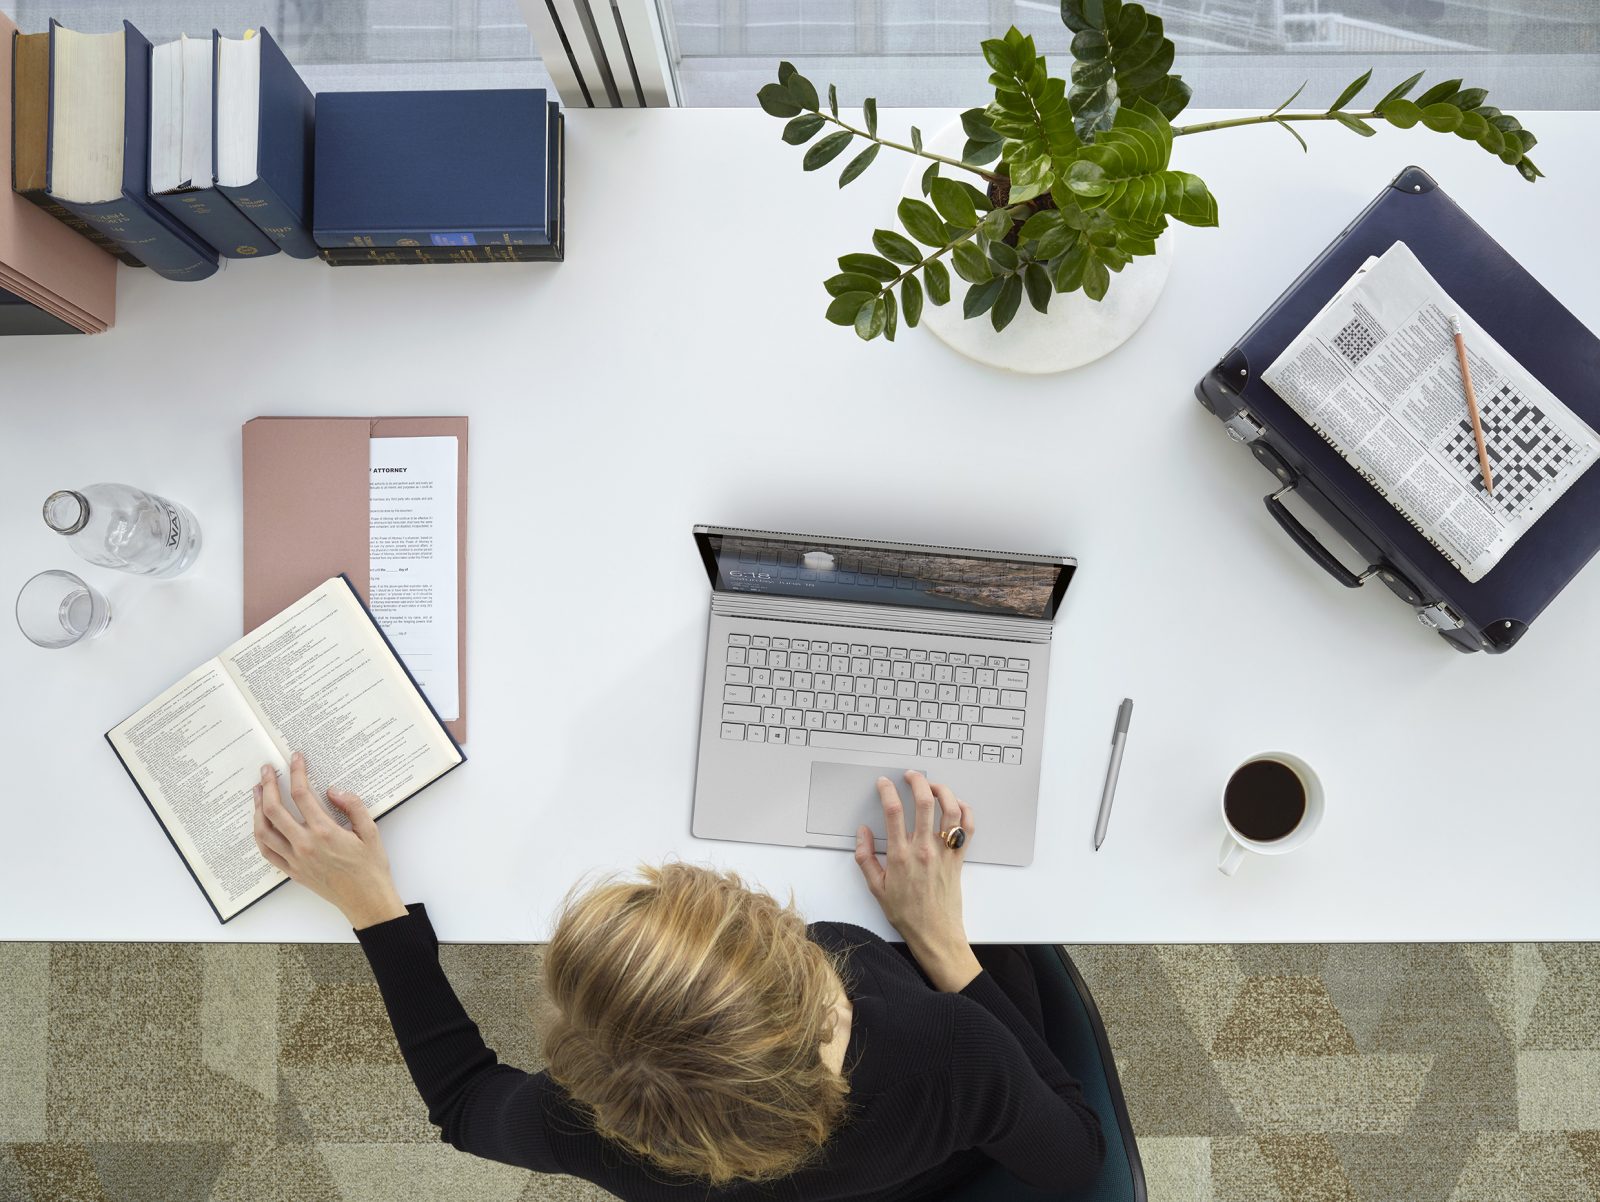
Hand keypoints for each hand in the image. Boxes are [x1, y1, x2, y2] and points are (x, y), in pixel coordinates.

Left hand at [253, 752, 407, 929]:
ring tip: (257, 792)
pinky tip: (260, 823)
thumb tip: (334, 791)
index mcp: (325, 832)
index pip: (302, 795)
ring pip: (264, 830)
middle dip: (268, 785)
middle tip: (267, 770)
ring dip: (257, 808)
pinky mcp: (292, 871)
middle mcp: (305, 844)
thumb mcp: (370, 831)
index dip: (297, 772)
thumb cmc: (371, 868)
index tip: (296, 759)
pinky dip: (259, 834)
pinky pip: (267, 851)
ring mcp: (295, 859)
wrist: (367, 900)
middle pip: (274, 809)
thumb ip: (353, 806)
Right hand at [853, 770, 980, 991]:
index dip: (887, 791)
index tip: (883, 783)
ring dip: (942, 791)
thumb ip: (865, 857)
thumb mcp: (876, 888)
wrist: (934, 933)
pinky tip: (956, 805)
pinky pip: (967, 828)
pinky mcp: (958, 858)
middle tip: (910, 775)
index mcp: (900, 855)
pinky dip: (965, 811)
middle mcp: (924, 849)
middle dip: (917, 781)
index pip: (893, 812)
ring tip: (932, 785)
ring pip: (950, 810)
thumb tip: (862, 833)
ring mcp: (944, 853)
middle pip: (924, 803)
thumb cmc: (906, 913)